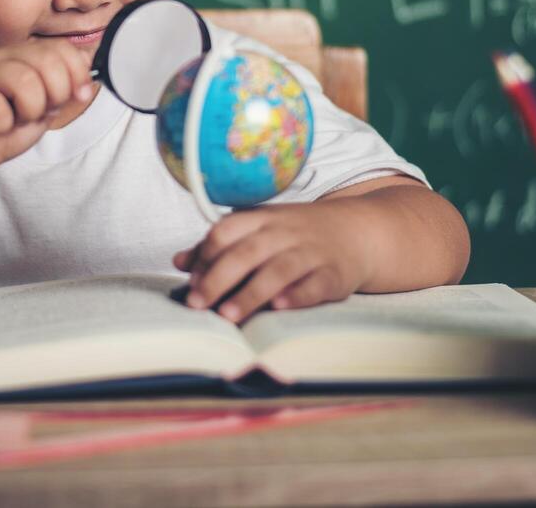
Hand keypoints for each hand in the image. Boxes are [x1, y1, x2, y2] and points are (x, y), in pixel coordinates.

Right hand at [0, 39, 95, 187]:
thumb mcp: (39, 114)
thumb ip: (61, 94)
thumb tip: (86, 78)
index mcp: (21, 57)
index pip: (61, 48)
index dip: (77, 74)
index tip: (76, 96)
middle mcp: (0, 58)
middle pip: (46, 60)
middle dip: (55, 95)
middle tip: (37, 114)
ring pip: (23, 80)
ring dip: (28, 111)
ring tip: (14, 120)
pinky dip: (0, 125)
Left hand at [172, 202, 367, 323]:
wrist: (356, 232)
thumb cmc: (295, 235)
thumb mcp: (258, 230)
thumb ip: (219, 246)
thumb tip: (178, 261)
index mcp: (261, 219)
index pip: (226, 231)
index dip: (205, 256)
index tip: (190, 282)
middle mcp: (284, 232)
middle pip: (247, 252)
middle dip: (218, 278)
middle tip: (198, 304)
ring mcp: (310, 252)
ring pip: (278, 270)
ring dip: (252, 293)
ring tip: (229, 315)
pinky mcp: (333, 274)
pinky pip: (314, 284)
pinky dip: (297, 296)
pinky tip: (279, 307)